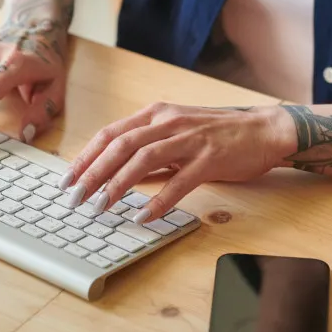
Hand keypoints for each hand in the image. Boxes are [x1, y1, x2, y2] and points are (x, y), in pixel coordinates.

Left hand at [59, 103, 283, 222]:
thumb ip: (149, 151)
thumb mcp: (177, 134)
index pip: (110, 133)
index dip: (86, 156)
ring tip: (100, 207)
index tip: (67, 179)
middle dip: (92, 172)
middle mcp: (168, 122)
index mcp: (156, 114)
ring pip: (142, 159)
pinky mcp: (210, 158)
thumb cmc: (218, 135)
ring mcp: (189, 139)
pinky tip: (143, 216)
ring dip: (117, 184)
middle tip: (75, 197)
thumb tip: (115, 174)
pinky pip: (178, 182)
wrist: (264, 130)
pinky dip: (157, 201)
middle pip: (120, 145)